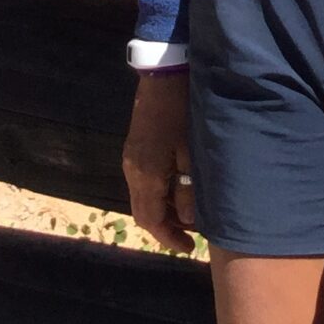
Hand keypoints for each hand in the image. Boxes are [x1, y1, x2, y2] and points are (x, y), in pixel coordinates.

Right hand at [122, 71, 198, 252]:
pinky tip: (176, 191)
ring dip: (161, 212)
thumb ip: (189, 190)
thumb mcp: (193, 153)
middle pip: (143, 213)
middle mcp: (132, 172)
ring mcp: (130, 160)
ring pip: (141, 199)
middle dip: (165, 228)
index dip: (169, 238)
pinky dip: (157, 195)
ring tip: (187, 215)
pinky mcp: (134, 149)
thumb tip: (189, 221)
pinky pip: (142, 184)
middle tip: (190, 235)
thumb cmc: (183, 112)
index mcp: (146, 176)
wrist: (163, 76)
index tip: (190, 247)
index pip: (152, 221)